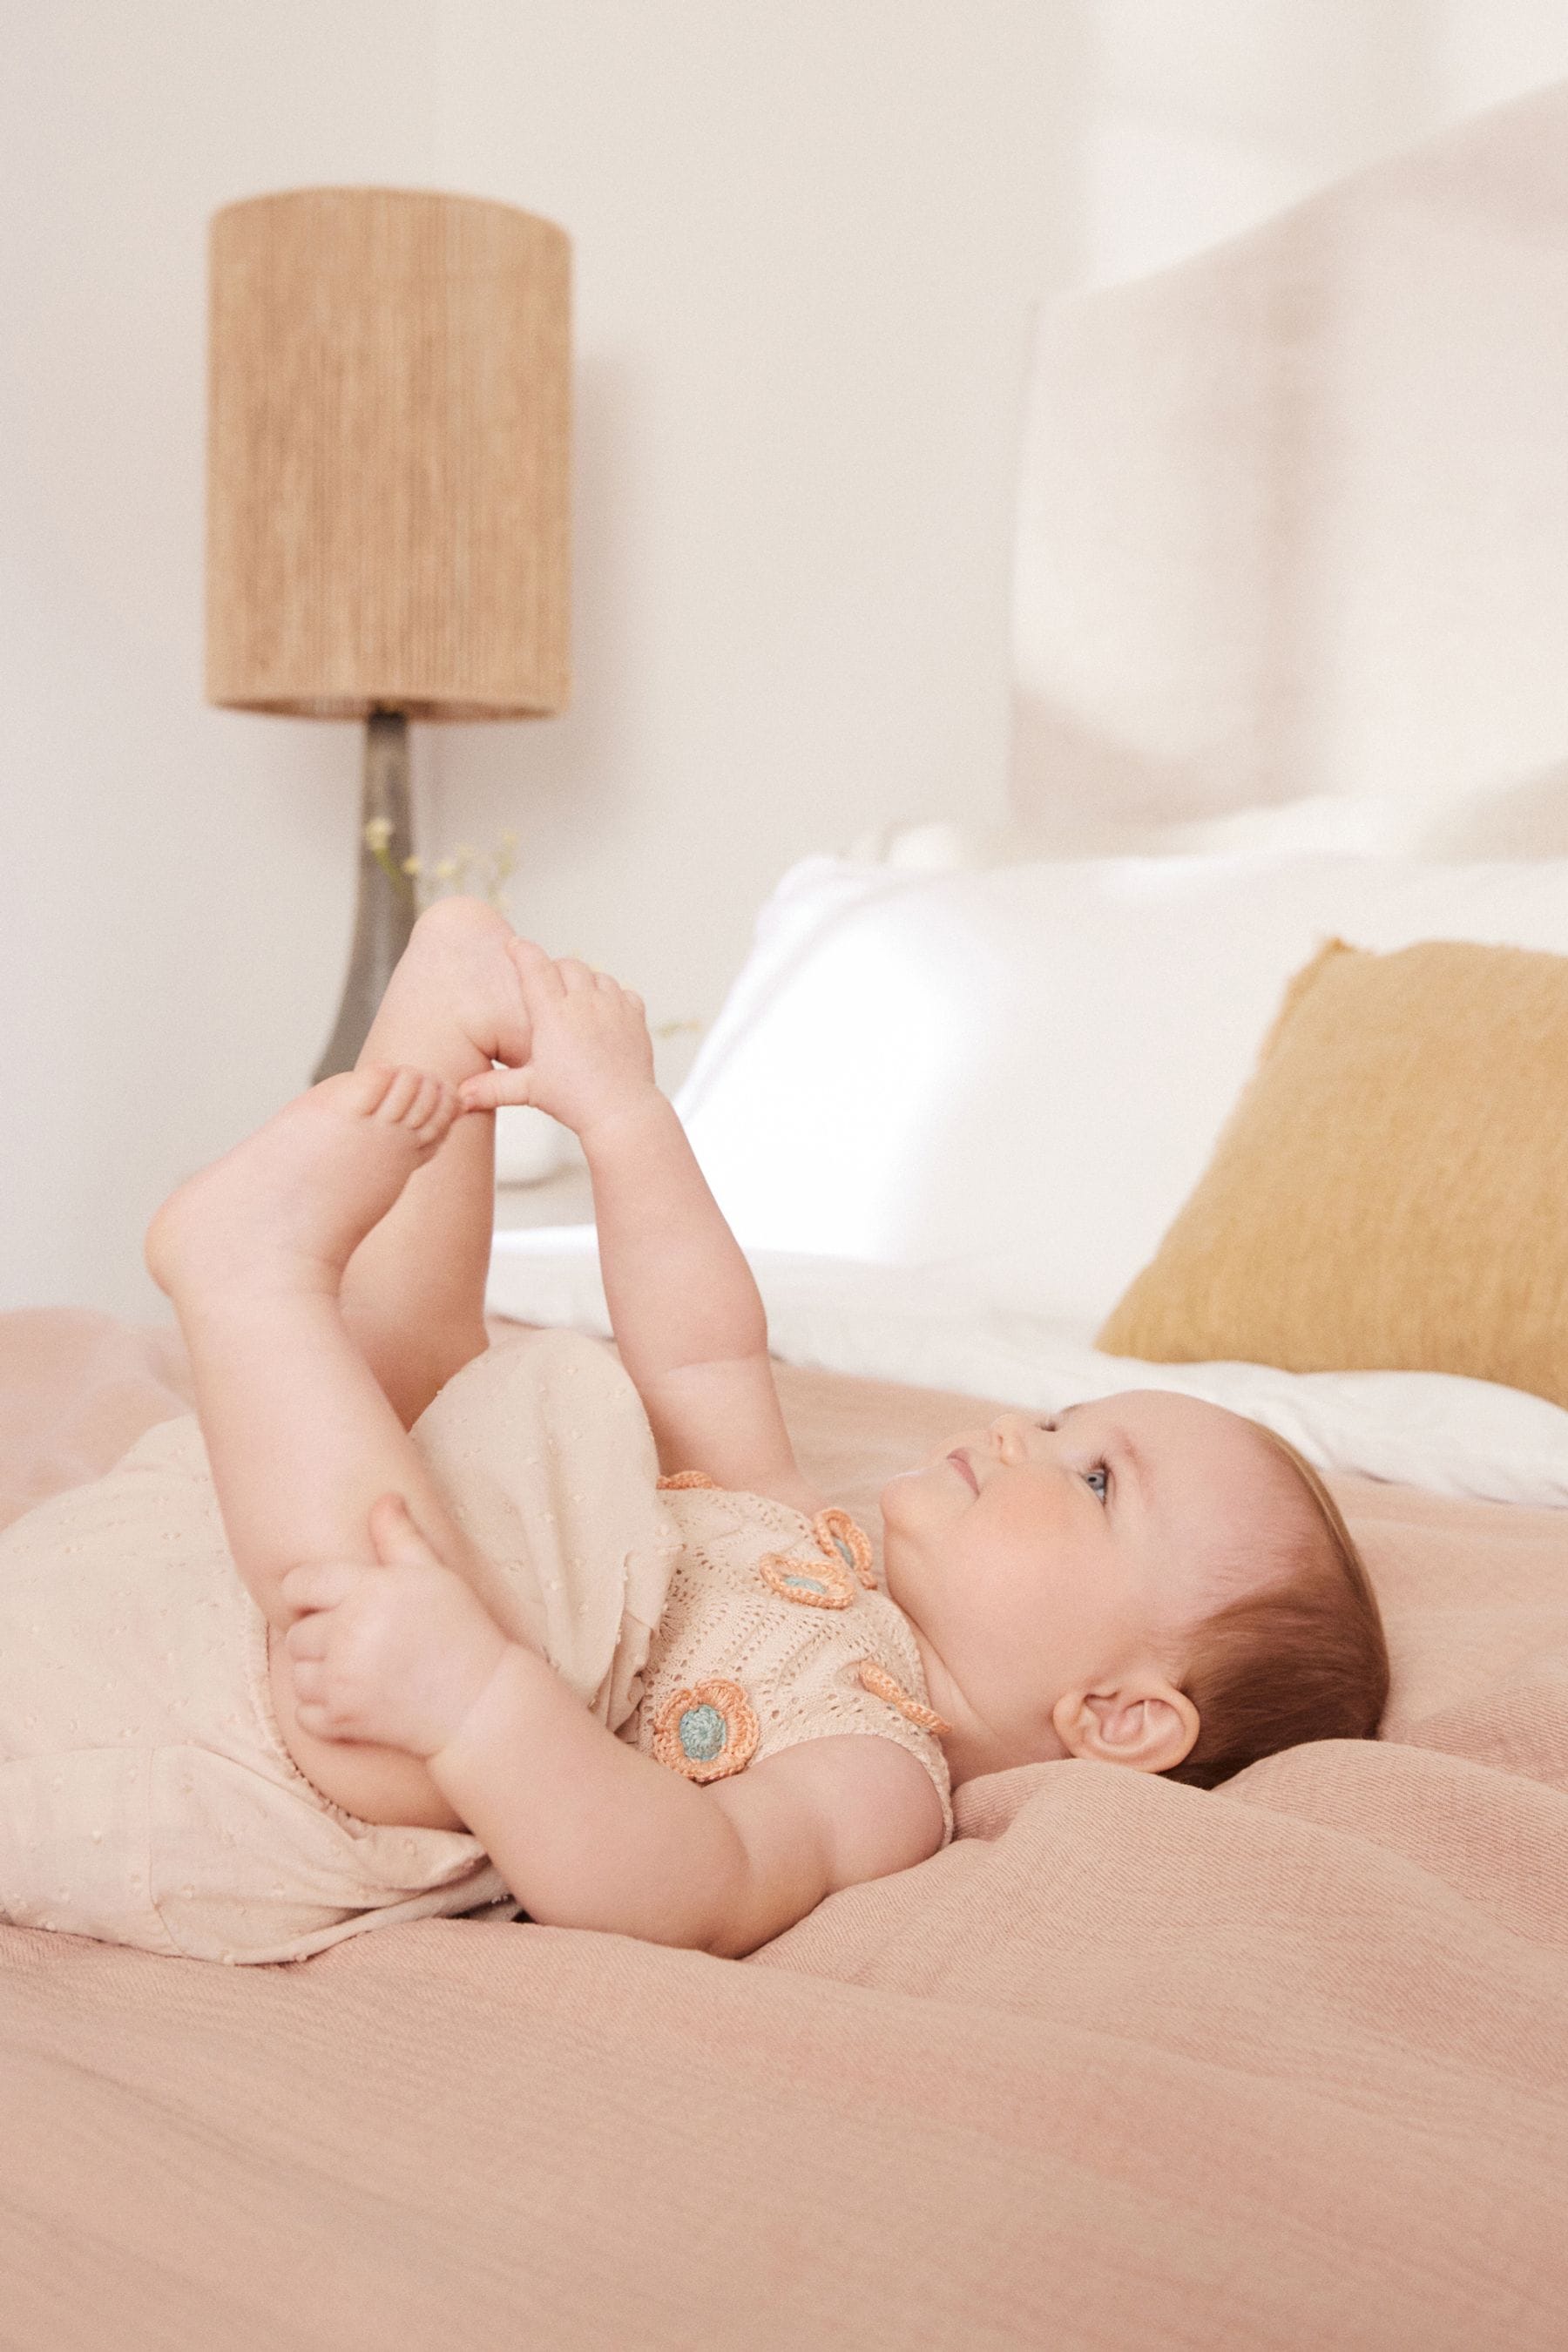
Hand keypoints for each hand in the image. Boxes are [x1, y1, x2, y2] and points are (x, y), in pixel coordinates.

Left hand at [278, 1496, 512, 1760]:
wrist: (480, 1702)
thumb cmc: (461, 1631)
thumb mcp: (436, 1575)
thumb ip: (400, 1536)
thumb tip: (384, 1498)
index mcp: (368, 1592)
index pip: (298, 1584)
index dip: (306, 1591)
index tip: (325, 1601)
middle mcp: (348, 1634)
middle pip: (296, 1633)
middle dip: (317, 1636)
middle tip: (354, 1640)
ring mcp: (343, 1680)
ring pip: (297, 1673)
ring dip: (317, 1673)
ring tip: (354, 1668)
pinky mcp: (342, 1720)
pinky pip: (304, 1712)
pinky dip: (322, 1709)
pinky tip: (354, 1697)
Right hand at [454, 938, 657, 1143]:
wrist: (621, 1112)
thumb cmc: (575, 1101)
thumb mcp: (529, 1090)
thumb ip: (493, 1088)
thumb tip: (460, 1096)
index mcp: (554, 1014)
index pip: (535, 967)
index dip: (522, 951)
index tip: (514, 945)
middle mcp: (585, 1003)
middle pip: (567, 965)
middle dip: (554, 969)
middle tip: (545, 983)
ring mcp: (613, 1008)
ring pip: (598, 975)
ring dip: (584, 981)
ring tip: (574, 998)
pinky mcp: (636, 1018)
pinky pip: (625, 992)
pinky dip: (613, 996)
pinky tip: (604, 1011)